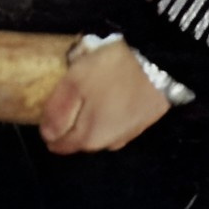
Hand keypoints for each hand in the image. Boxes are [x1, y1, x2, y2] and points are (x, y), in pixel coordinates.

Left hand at [39, 38, 169, 154]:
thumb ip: (58, 112)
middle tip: (66, 98)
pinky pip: (116, 121)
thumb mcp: (73, 84)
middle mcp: (109, 143)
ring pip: (99, 130)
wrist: (160, 63)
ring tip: (88, 92)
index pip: (60, 145)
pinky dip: (108, 111)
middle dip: (70, 123)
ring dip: (90, 116)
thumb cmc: (111, 73)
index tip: (47, 111)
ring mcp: (128, 134)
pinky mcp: (143, 121)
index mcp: (89, 138)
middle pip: (80, 138)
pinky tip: (109, 93)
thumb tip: (47, 135)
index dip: (49, 129)